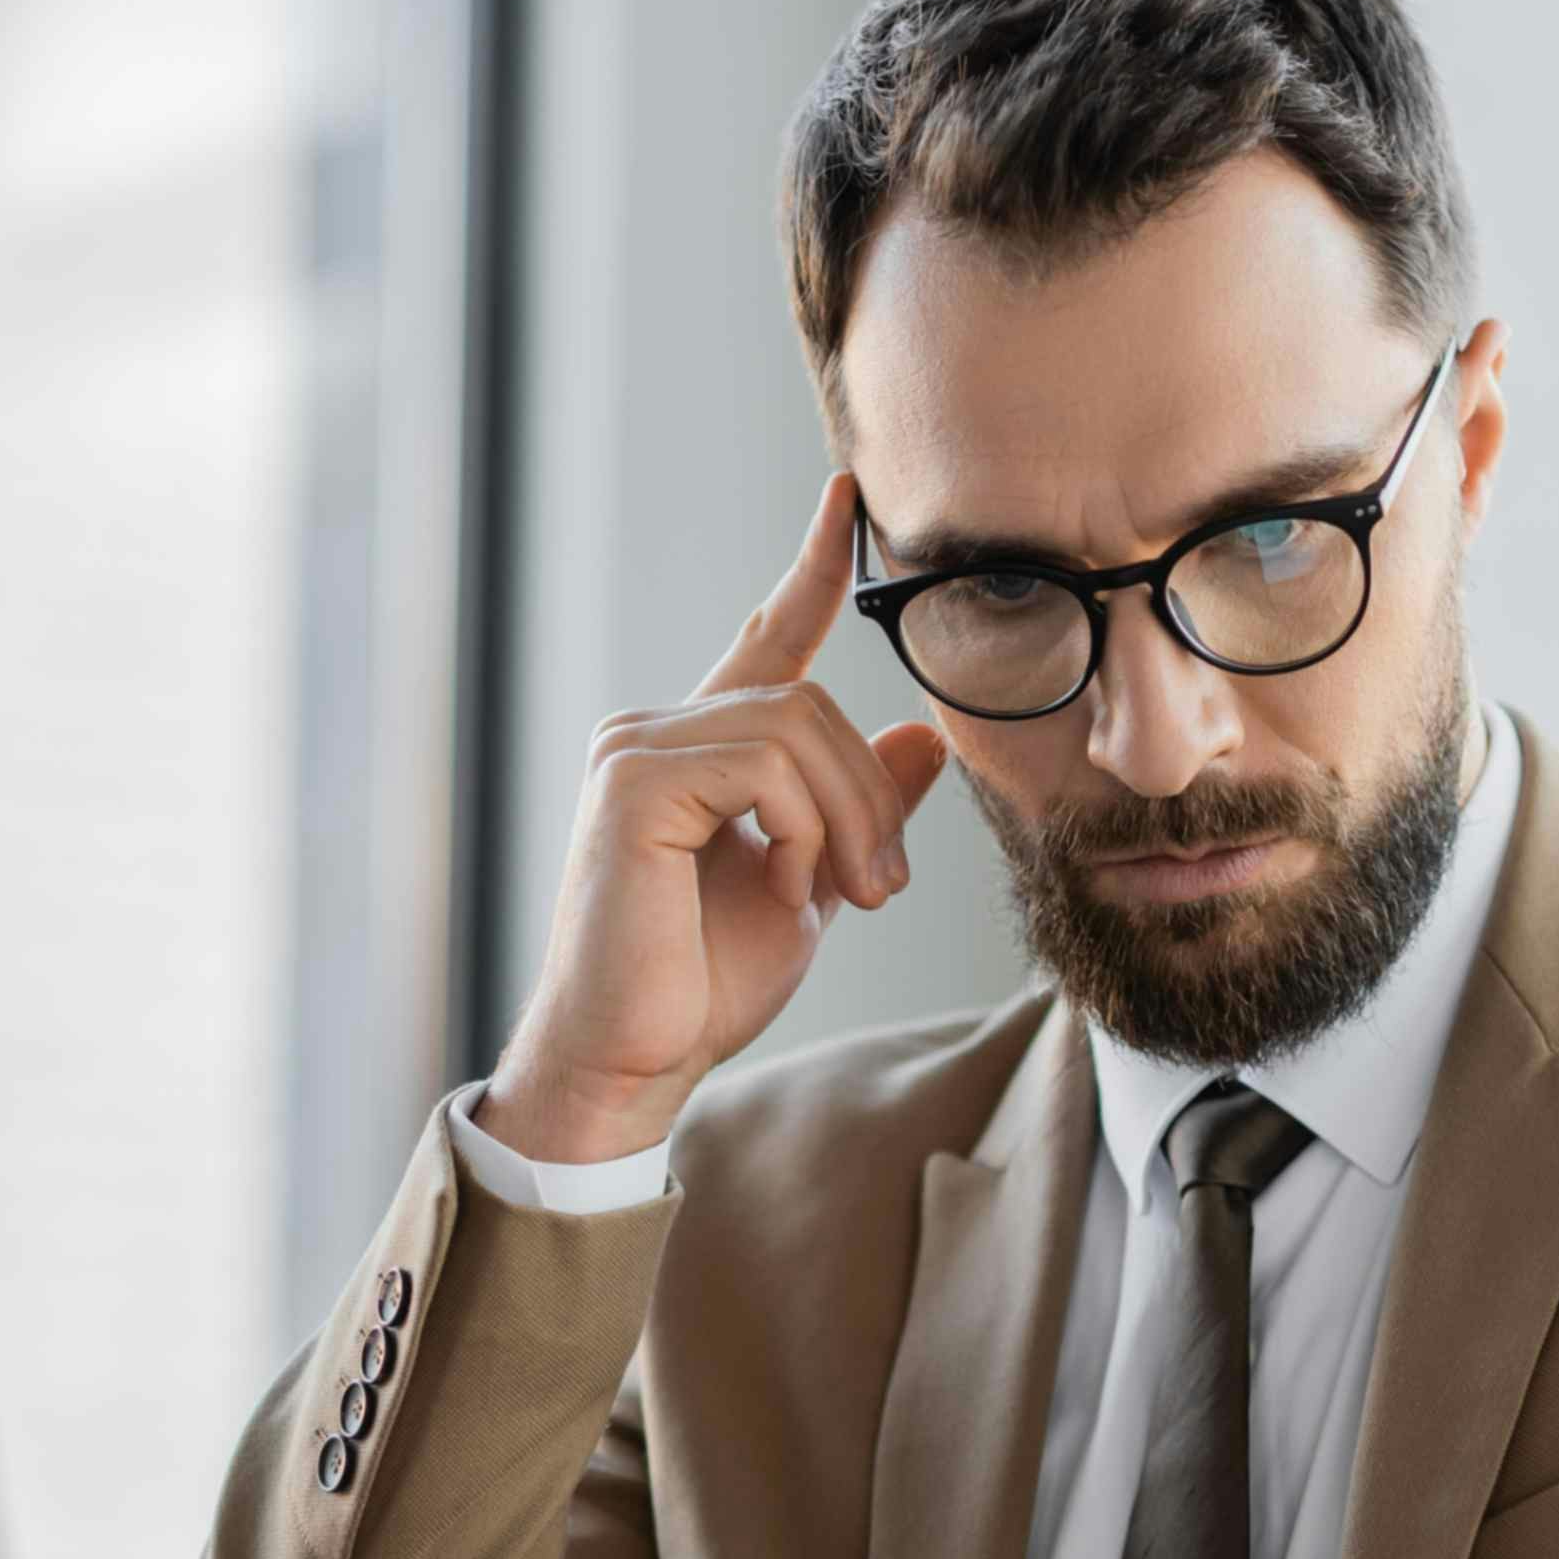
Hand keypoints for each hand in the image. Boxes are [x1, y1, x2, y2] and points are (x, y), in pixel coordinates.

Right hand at [479, 472, 946, 1164]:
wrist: (634, 1060)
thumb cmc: (702, 984)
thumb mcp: (813, 881)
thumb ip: (858, 807)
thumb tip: (926, 737)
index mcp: (697, 748)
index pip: (765, 637)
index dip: (809, 569)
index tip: (846, 498)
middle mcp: (655, 730)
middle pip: (812, 703)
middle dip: (871, 794)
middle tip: (886, 886)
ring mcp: (635, 749)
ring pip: (796, 729)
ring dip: (848, 818)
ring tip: (849, 895)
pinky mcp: (632, 784)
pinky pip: (765, 767)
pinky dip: (802, 832)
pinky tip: (785, 890)